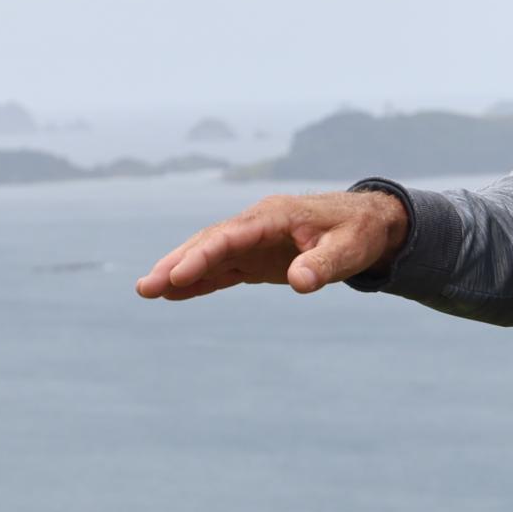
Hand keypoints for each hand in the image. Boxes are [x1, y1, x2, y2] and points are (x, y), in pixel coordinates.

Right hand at [135, 192, 406, 300]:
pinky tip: (175, 294)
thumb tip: (300, 282)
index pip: (229, 236)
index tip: (176, 276)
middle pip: (207, 243)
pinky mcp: (256, 258)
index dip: (201, 256)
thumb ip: (323, 265)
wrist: (368, 224)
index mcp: (272, 216)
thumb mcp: (349, 249)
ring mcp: (253, 241)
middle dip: (175, 264)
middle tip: (144, 287)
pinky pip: (222, 269)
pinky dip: (199, 281)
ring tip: (147, 291)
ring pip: (208, 255)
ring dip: (179, 272)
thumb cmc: (358, 233)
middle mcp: (255, 225)